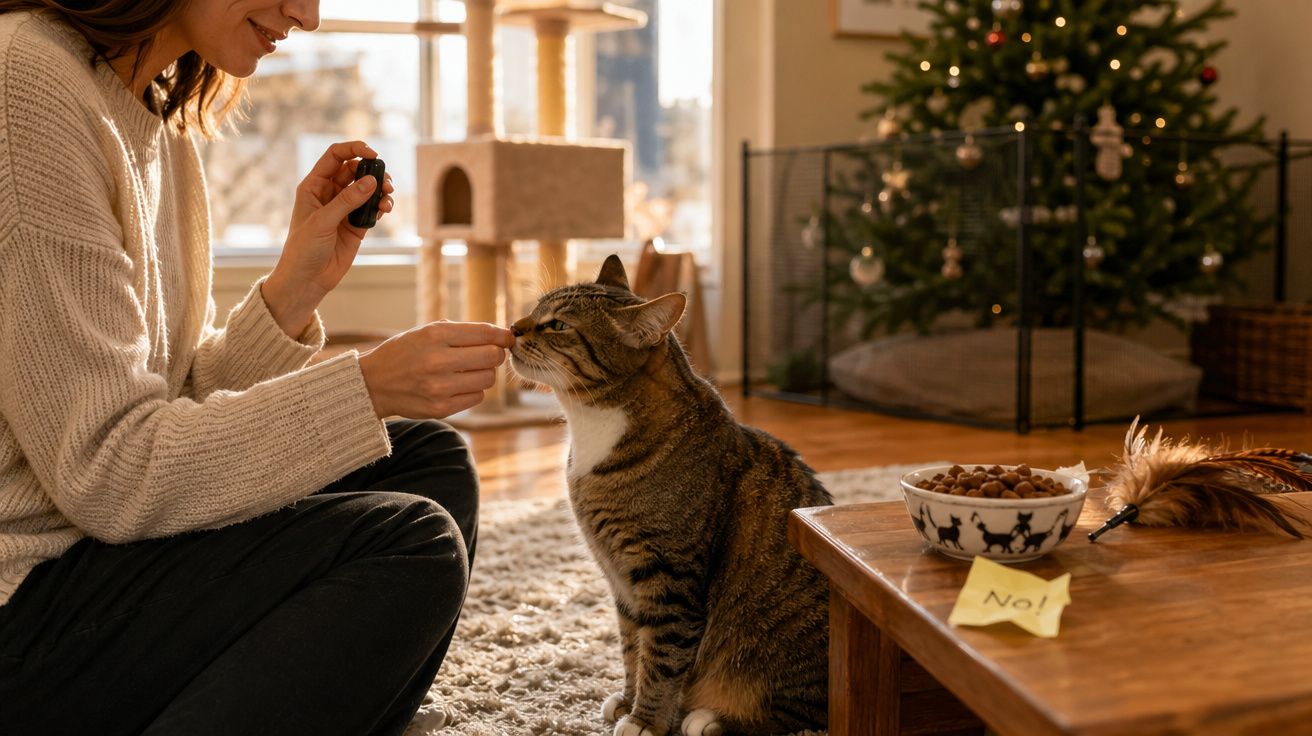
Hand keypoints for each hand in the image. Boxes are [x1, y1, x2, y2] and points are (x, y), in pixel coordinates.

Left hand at [263, 141, 396, 337]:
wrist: (307, 279)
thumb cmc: (304, 249)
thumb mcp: (323, 222)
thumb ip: (347, 201)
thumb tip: (371, 181)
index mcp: (314, 186)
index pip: (335, 156)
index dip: (354, 150)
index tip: (373, 154)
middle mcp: (330, 194)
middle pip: (355, 170)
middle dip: (372, 171)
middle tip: (386, 181)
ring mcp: (344, 209)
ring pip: (367, 188)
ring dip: (380, 189)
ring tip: (388, 197)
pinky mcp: (357, 225)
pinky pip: (372, 208)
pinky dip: (381, 205)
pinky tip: (385, 210)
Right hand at [358, 322, 515, 418]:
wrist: (373, 383)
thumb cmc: (405, 353)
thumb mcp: (426, 332)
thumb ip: (462, 332)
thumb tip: (502, 336)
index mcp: (435, 335)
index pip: (486, 334)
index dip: (503, 336)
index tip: (507, 338)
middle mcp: (437, 360)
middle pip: (492, 357)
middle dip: (495, 354)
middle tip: (487, 355)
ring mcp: (439, 387)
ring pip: (488, 379)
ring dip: (484, 374)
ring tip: (468, 371)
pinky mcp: (440, 408)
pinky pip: (477, 397)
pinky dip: (474, 390)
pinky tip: (459, 385)